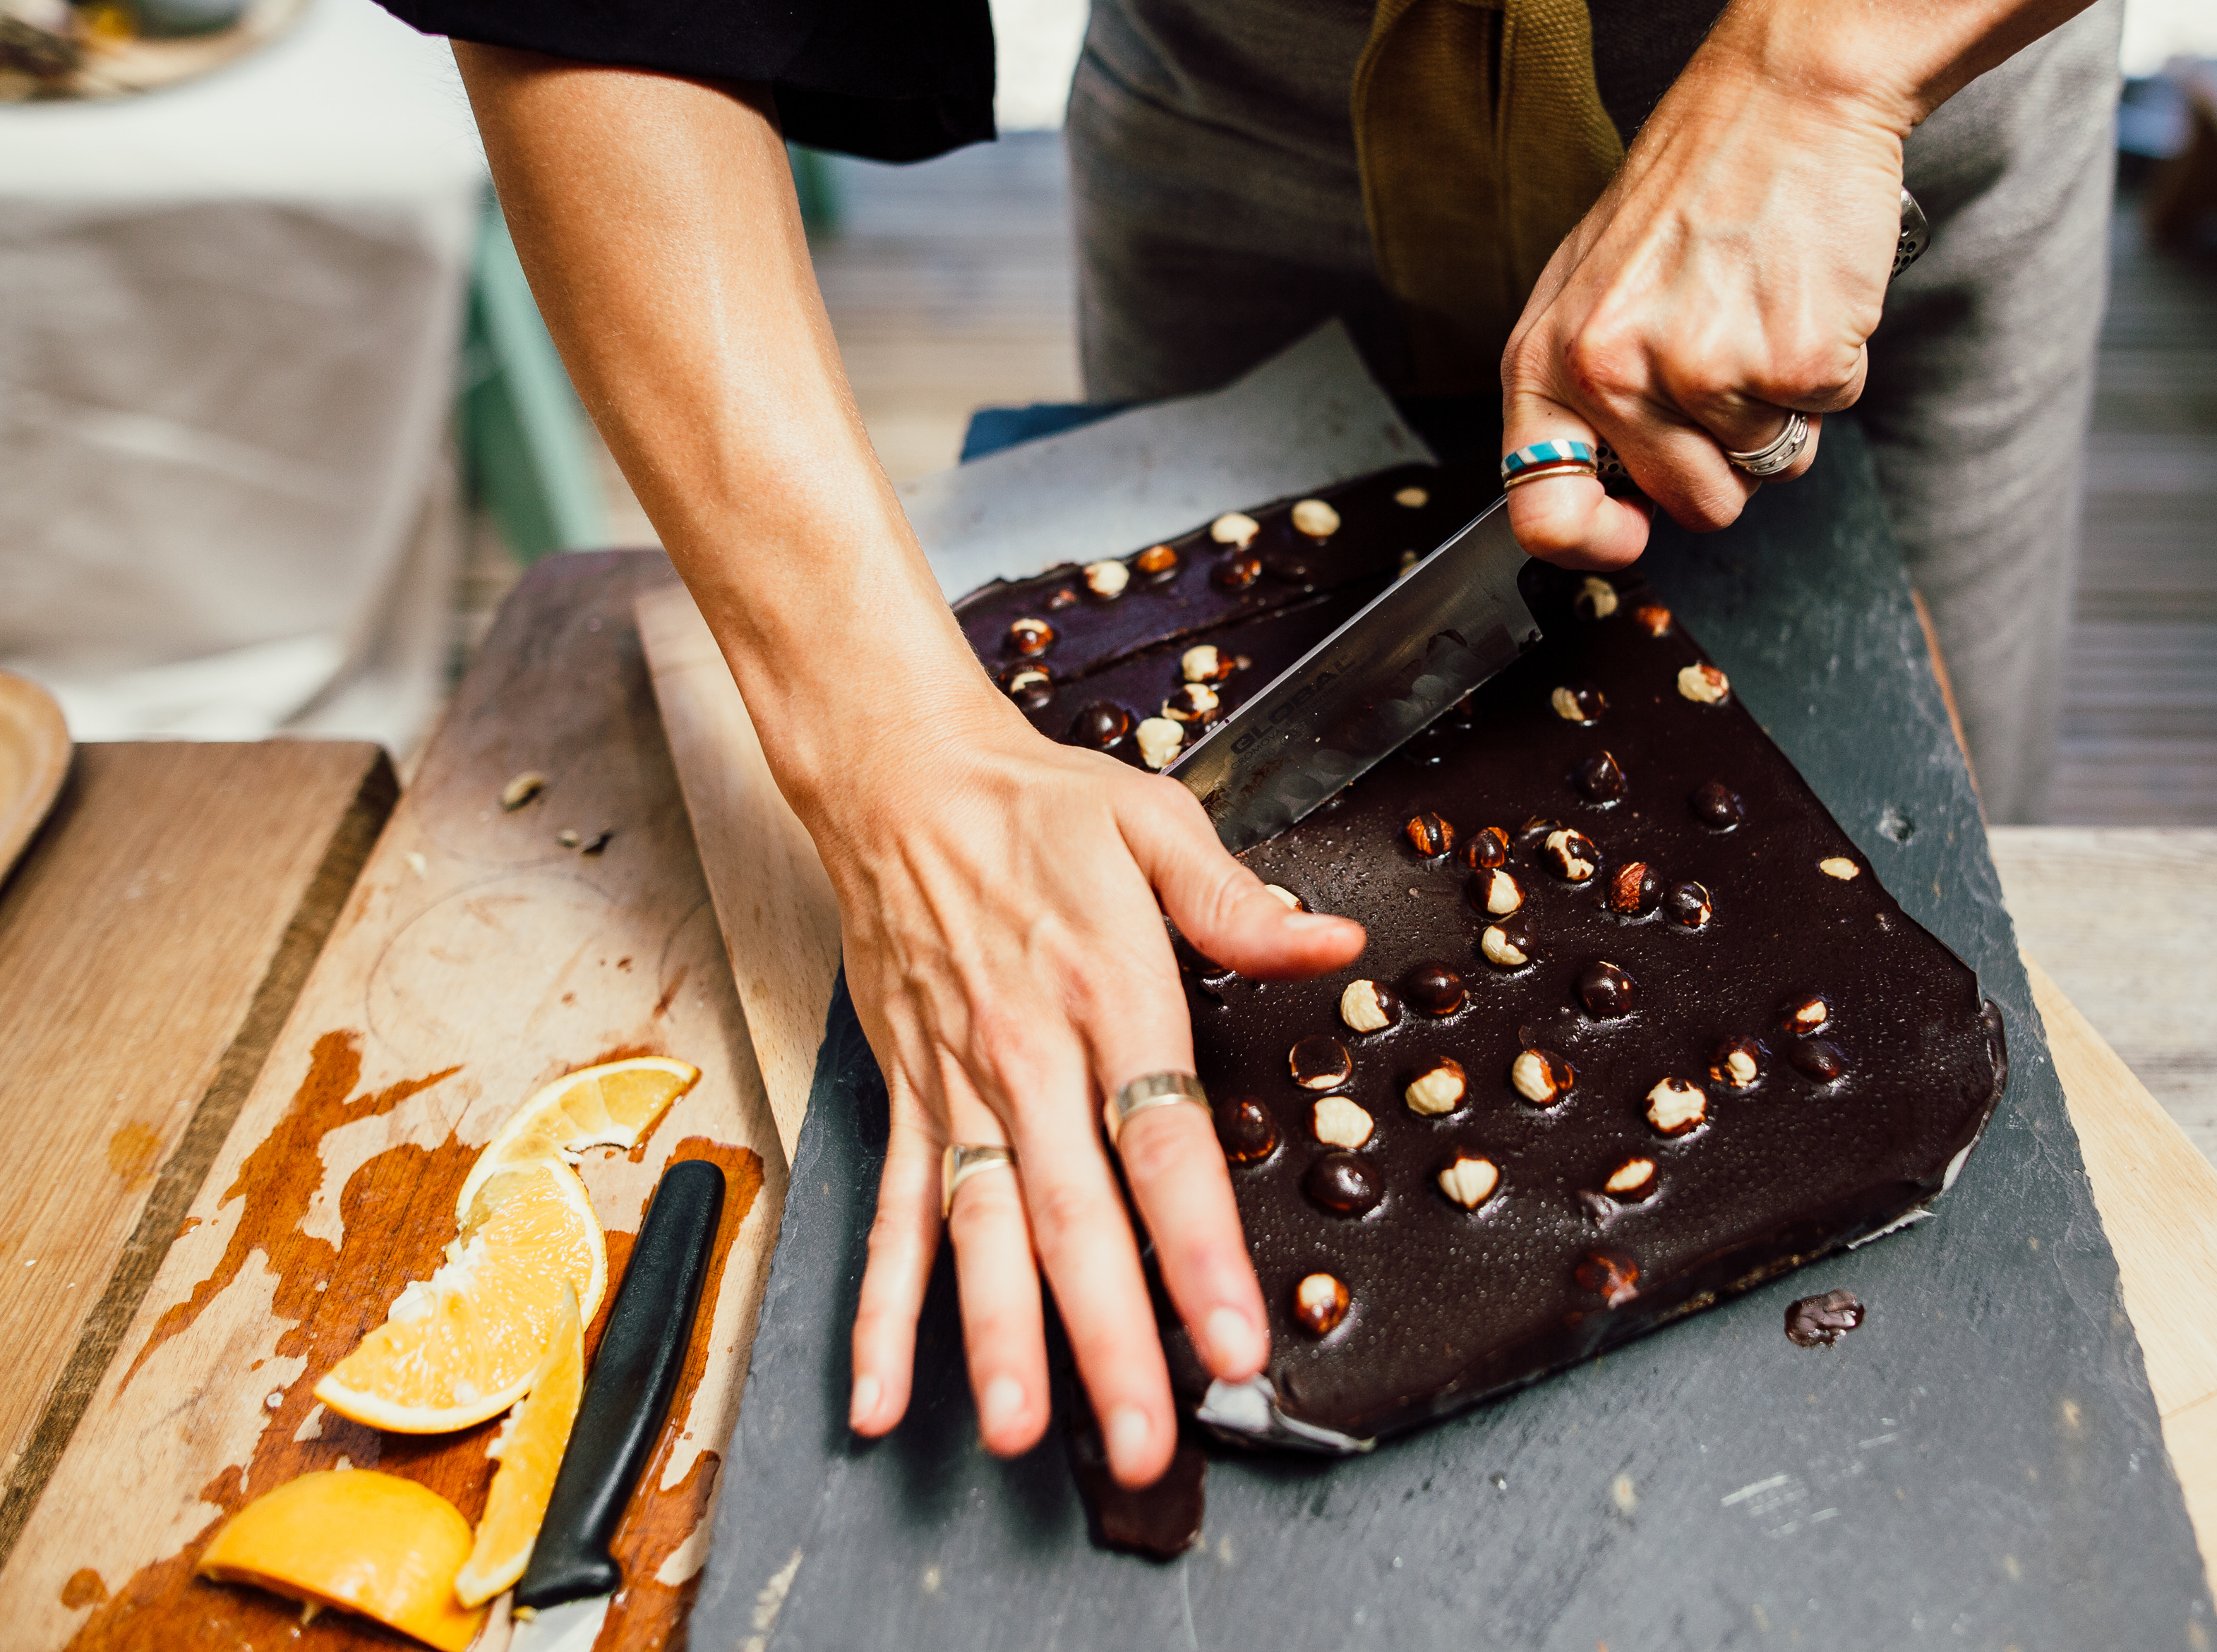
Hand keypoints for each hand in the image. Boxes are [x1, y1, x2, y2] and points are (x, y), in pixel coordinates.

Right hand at [822, 693, 1364, 1484]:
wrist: (899, 777)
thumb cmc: (1037, 805)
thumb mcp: (1155, 823)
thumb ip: (1240, 904)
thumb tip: (1334, 946)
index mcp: (1108, 992)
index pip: (1163, 1144)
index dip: (1197, 1252)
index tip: (1232, 1340)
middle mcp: (1027, 1056)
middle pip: (1075, 1218)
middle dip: (1110, 1340)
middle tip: (1145, 1439)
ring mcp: (957, 1087)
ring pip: (980, 1234)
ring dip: (997, 1340)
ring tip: (1020, 1435)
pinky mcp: (905, 1097)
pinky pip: (893, 1218)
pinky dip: (882, 1313)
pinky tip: (884, 1397)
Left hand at [1499, 46, 1915, 568]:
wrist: (1784, 93)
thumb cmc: (1695, 186)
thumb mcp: (1593, 286)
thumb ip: (1586, 391)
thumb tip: (1613, 498)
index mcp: (1548, 358)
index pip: (1543, 511)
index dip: (1595, 541)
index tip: (1633, 531)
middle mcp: (1612, 373)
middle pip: (1693, 504)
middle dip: (1728, 457)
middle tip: (1733, 356)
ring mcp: (1702, 371)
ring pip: (1767, 466)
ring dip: (1782, 406)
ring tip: (1763, 308)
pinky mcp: (1791, 361)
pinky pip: (1828, 417)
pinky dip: (1831, 368)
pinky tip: (1804, 294)